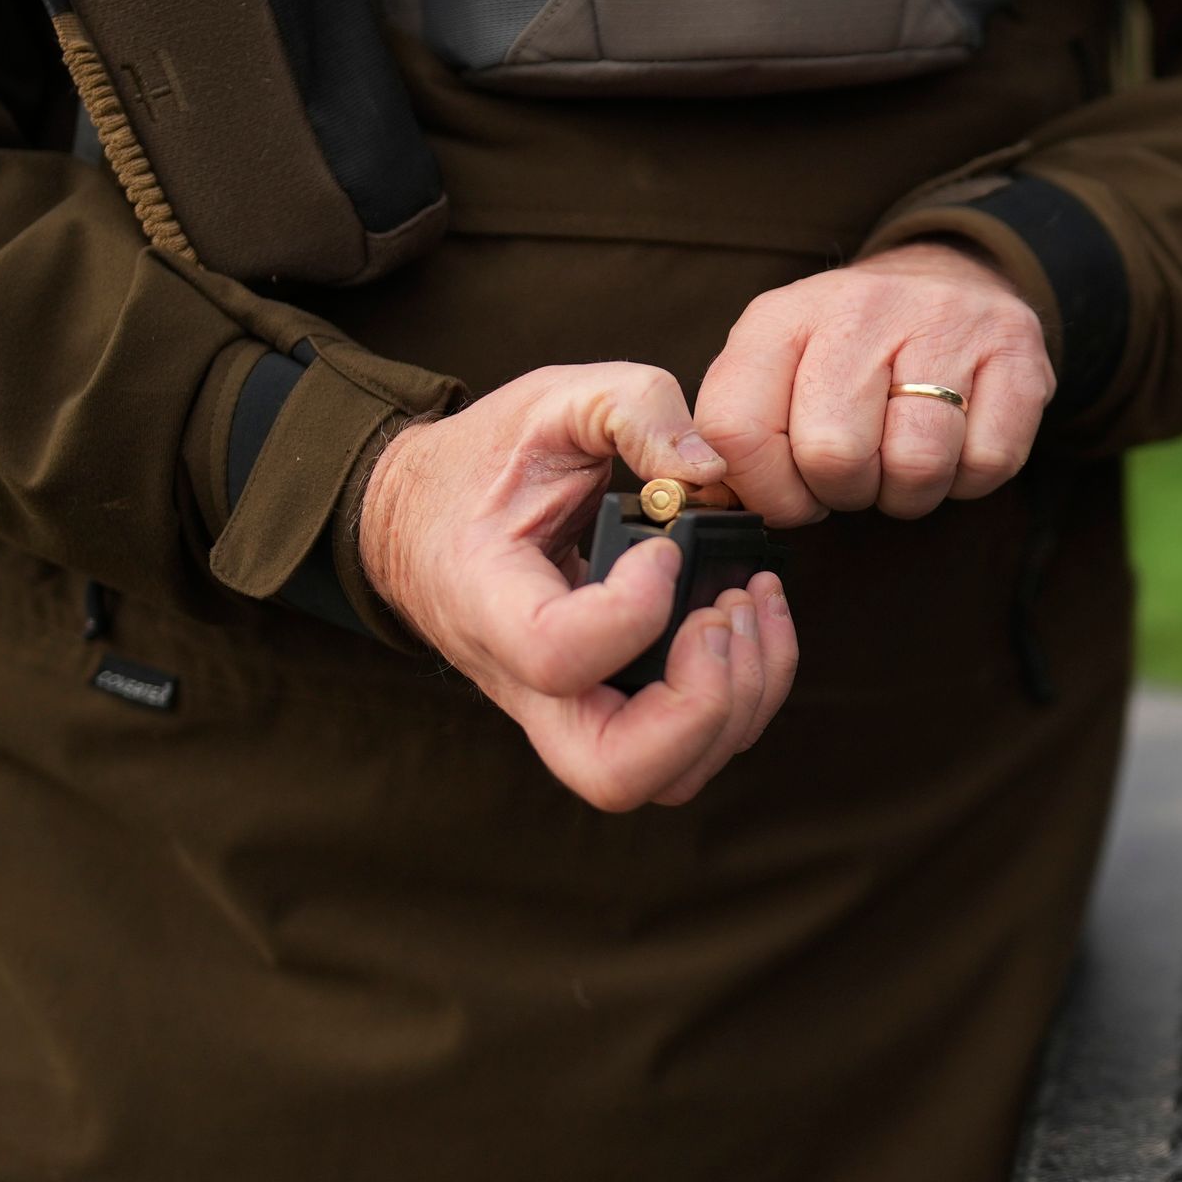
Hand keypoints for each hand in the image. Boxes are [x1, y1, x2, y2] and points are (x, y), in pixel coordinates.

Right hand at [357, 361, 797, 811]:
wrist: (426, 521)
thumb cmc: (481, 466)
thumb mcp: (548, 403)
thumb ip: (633, 409)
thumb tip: (712, 469)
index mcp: (488, 606)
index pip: (557, 658)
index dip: (633, 611)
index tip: (660, 548)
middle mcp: (528, 687)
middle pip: (616, 773)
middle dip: (701, 707)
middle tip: (720, 616)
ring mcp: (574, 710)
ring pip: (668, 777)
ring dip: (740, 700)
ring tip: (748, 603)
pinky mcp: (616, 709)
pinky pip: (694, 747)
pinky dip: (750, 691)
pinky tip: (755, 614)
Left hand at [695, 241, 1051, 524]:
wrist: (950, 281)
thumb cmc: (850, 354)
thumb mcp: (776, 369)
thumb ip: (737, 431)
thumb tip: (702, 497)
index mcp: (781, 319)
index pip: (738, 433)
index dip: (766, 493)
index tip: (790, 491)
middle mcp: (860, 309)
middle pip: (834, 458)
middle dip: (845, 491)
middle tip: (859, 468)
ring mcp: (946, 324)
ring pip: (916, 467)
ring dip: (909, 490)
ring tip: (904, 454)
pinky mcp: (1016, 352)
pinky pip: (986, 463)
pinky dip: (968, 477)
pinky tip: (956, 439)